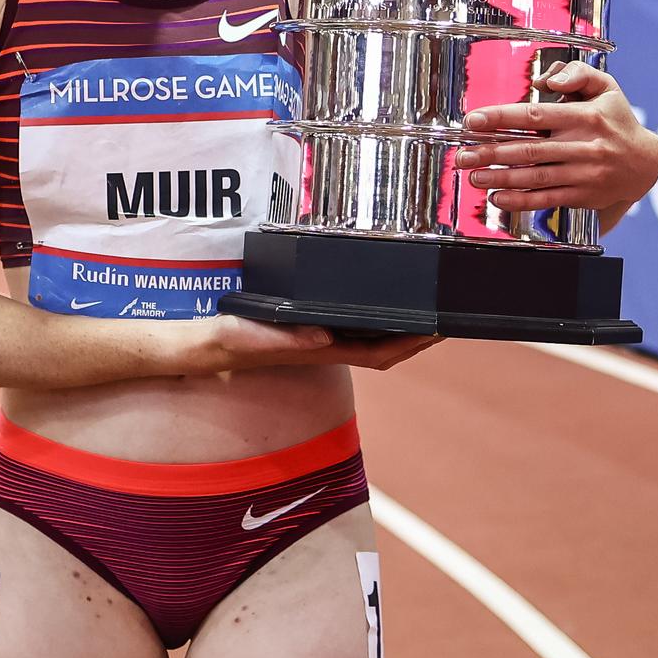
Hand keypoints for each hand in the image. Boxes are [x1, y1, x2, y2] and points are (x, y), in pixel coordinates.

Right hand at [191, 316, 443, 372]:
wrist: (212, 346)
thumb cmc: (235, 341)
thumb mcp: (260, 335)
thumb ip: (291, 338)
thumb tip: (326, 335)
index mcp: (324, 350)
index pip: (380, 352)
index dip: (411, 344)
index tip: (437, 330)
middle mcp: (329, 347)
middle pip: (386, 347)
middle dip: (417, 337)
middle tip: (446, 317)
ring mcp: (322, 340)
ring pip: (373, 339)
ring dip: (401, 329)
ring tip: (424, 309)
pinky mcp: (311, 330)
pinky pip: (355, 327)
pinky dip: (377, 319)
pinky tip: (381, 305)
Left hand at [455, 62, 657, 219]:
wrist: (645, 164)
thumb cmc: (617, 120)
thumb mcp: (606, 87)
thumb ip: (577, 73)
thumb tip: (547, 79)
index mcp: (586, 116)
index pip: (537, 115)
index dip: (502, 117)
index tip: (473, 120)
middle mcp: (585, 146)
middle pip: (530, 150)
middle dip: (491, 153)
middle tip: (463, 155)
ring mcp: (584, 174)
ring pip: (535, 177)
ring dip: (500, 178)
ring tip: (473, 176)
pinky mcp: (583, 196)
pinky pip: (547, 199)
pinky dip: (521, 201)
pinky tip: (497, 199)